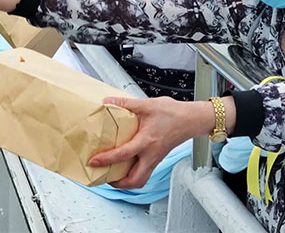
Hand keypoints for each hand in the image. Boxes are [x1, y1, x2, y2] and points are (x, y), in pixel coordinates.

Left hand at [88, 96, 212, 188]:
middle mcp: (151, 155)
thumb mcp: (146, 104)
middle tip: (103, 176)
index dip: (106, 159)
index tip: (94, 161)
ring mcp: (155, 159)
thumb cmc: (172, 113)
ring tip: (113, 175)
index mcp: (147, 142)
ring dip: (126, 182)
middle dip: (117, 183)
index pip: (123, 155)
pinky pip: (144, 173)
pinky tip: (125, 165)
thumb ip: (125, 103)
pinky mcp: (157, 158)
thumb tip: (107, 102)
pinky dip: (133, 174)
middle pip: (135, 181)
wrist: (191, 119)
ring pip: (141, 180)